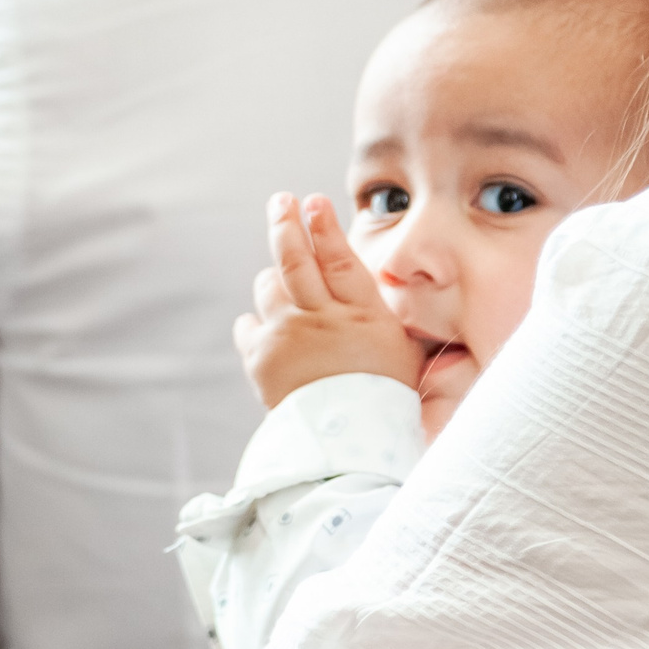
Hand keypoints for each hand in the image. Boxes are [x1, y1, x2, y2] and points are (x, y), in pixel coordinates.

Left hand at [235, 194, 421, 407]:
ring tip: (285, 286)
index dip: (325, 226)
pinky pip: (248, 323)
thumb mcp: (400, 348)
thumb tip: (366, 277)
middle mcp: (321, 319)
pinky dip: (257, 321)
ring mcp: (287, 337)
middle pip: (296, 259)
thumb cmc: (381, 396)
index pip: (339, 258)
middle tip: (282, 202)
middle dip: (286, 223)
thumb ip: (379, 310)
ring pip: (268, 285)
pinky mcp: (261, 359)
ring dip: (273, 278)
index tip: (315, 201)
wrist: (348, 446)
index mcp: (362, 314)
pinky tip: (270, 328)